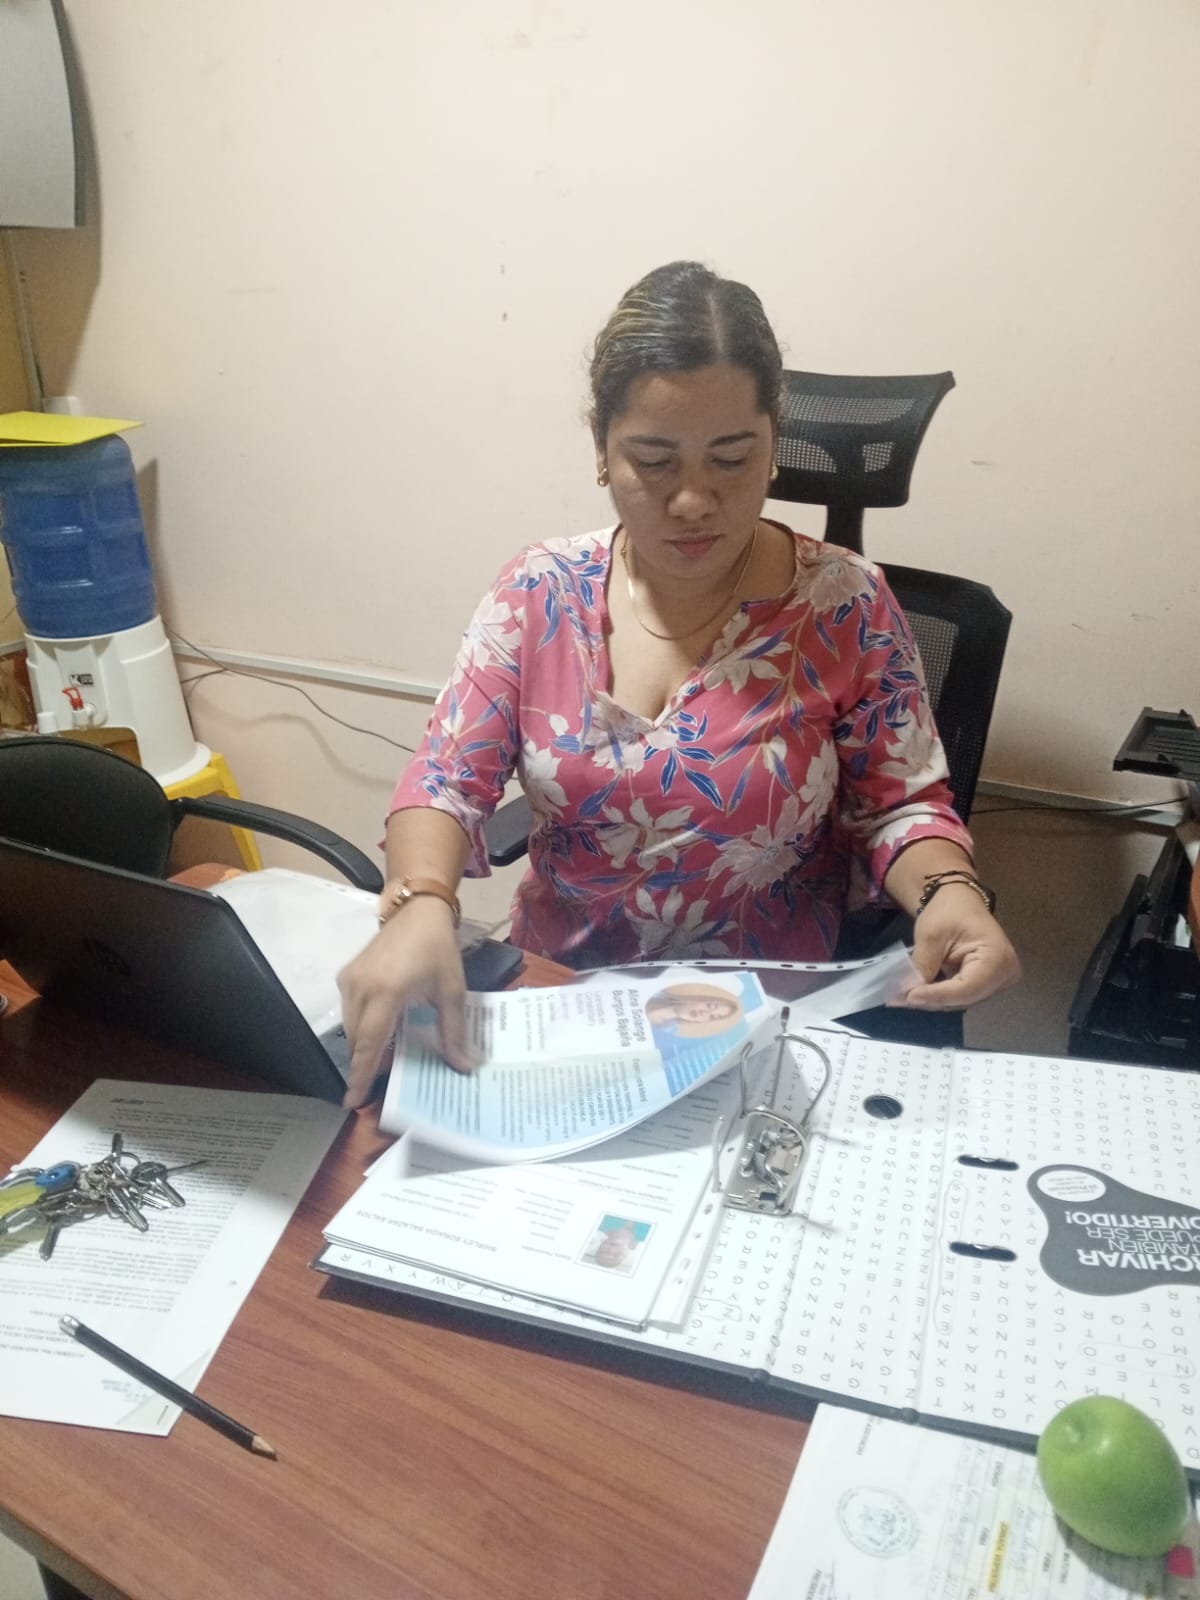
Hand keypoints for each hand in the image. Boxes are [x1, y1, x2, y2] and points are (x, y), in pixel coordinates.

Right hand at [336, 898, 473, 1109]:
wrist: (417, 911)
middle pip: (357, 1040)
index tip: (352, 1101)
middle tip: (375, 1087)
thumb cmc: (438, 948)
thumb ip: (453, 1030)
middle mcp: (360, 988)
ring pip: (350, 1027)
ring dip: (364, 1046)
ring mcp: (349, 980)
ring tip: (383, 1061)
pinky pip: (349, 1011)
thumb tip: (462, 1066)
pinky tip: (382, 1033)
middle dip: (364, 1065)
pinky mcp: (346, 975)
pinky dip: (362, 1027)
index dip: (361, 1075)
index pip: (370, 1044)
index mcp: (386, 992)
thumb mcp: (451, 990)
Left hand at [896, 884, 1020, 1010]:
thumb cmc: (949, 910)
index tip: (908, 997)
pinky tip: (916, 992)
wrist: (960, 901)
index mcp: (997, 958)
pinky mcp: (987, 985)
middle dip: (930, 999)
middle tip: (897, 999)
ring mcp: (998, 983)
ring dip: (932, 1000)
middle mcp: (1005, 975)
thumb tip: (906, 994)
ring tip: (902, 996)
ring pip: (960, 1001)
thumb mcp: (931, 935)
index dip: (936, 996)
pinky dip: (938, 995)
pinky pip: (960, 996)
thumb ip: (922, 966)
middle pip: (963, 998)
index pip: (966, 988)